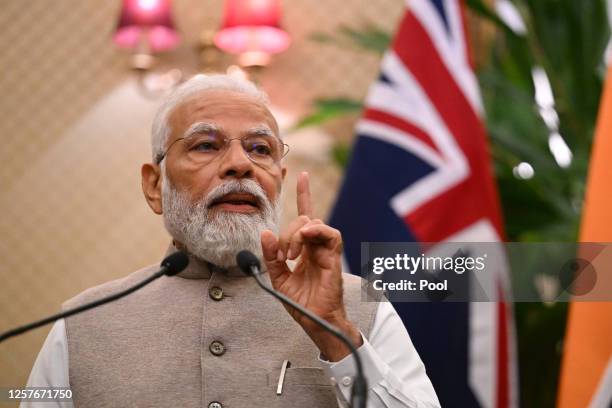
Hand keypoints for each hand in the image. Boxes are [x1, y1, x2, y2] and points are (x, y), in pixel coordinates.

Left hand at [260, 172, 361, 360]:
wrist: (315, 321)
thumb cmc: (301, 303)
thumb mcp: (278, 278)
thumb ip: (271, 256)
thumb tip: (265, 233)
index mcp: (305, 248)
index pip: (304, 215)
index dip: (303, 194)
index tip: (299, 174)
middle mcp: (316, 245)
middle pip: (304, 218)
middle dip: (288, 233)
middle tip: (283, 255)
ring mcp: (326, 250)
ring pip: (315, 223)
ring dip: (298, 234)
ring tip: (292, 254)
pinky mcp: (334, 257)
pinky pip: (330, 234)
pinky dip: (316, 231)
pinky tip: (305, 239)